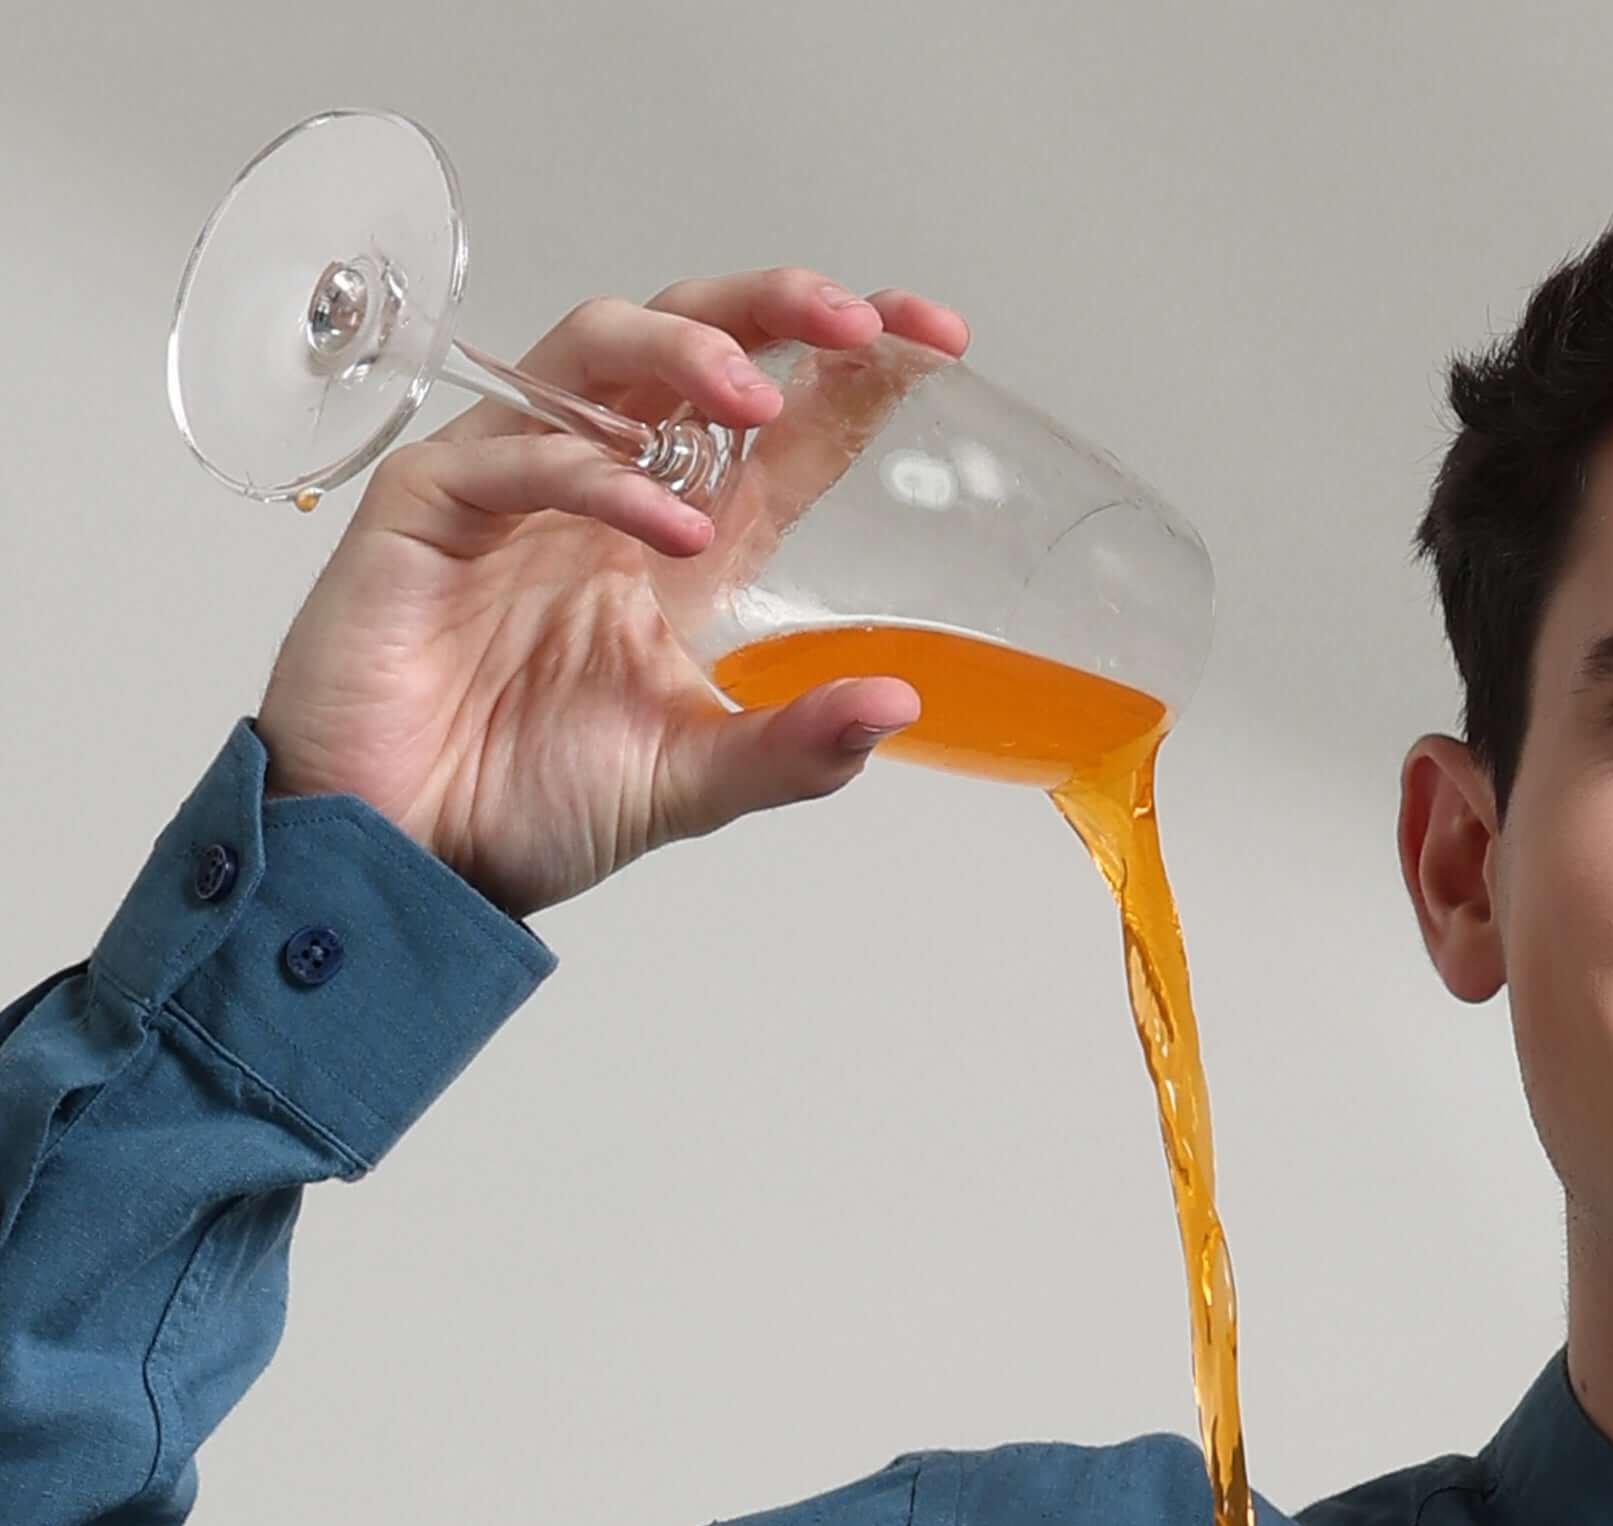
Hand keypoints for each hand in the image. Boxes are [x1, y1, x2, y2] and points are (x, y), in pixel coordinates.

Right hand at [252, 270, 971, 921]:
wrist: (405, 857)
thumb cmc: (526, 805)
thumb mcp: (693, 779)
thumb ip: (795, 747)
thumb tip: (897, 708)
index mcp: (678, 543)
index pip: (779, 430)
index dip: (852, 371)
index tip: (936, 333)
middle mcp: (603, 492)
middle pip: (689, 341)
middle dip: (774, 310)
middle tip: (856, 319)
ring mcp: (513, 484)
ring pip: (600, 352)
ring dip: (684, 353)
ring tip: (757, 397)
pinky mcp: (429, 505)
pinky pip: (517, 454)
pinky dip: (596, 477)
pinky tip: (665, 525)